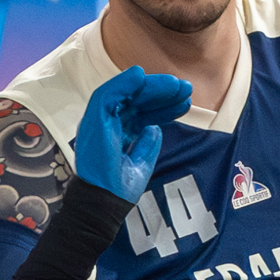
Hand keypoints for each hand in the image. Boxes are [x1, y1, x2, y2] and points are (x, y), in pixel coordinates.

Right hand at [73, 66, 193, 201]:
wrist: (104, 204)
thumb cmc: (118, 190)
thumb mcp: (140, 164)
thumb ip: (147, 144)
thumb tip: (155, 128)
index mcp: (116, 134)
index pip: (141, 113)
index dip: (164, 106)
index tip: (186, 102)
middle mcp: (106, 125)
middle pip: (136, 102)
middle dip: (162, 94)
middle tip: (187, 88)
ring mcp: (99, 123)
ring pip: (125, 95)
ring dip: (151, 87)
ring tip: (178, 85)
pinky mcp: (93, 122)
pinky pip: (106, 95)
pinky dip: (122, 83)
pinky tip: (141, 76)